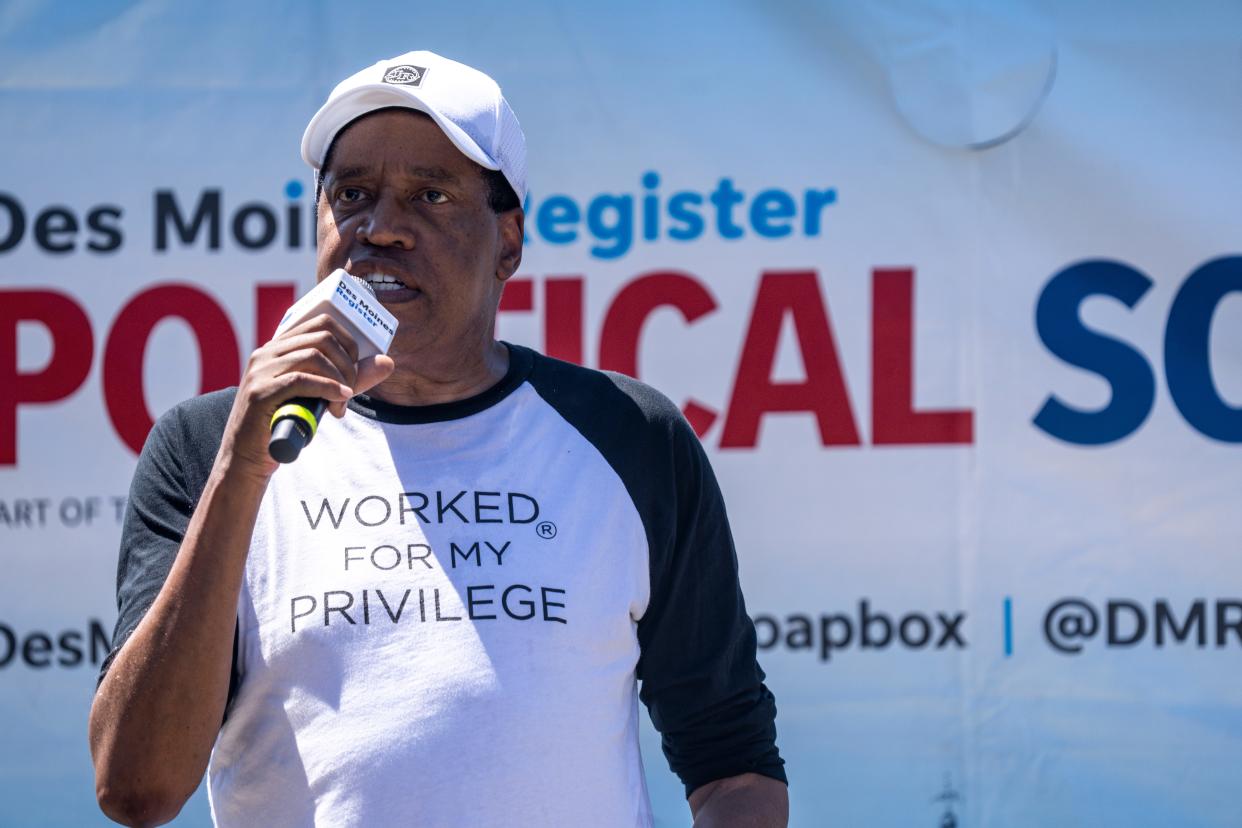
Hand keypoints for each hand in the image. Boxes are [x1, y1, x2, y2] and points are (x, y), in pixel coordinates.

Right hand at [219, 313, 394, 479]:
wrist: (247, 458)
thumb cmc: (284, 424)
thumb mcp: (319, 396)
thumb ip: (351, 378)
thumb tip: (388, 362)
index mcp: (278, 348)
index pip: (322, 323)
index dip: (349, 342)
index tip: (356, 368)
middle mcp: (266, 353)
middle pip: (322, 338)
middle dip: (347, 364)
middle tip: (351, 391)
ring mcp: (260, 371)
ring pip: (314, 356)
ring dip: (339, 380)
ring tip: (341, 405)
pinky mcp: (259, 392)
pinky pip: (301, 380)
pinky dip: (327, 389)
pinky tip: (338, 402)